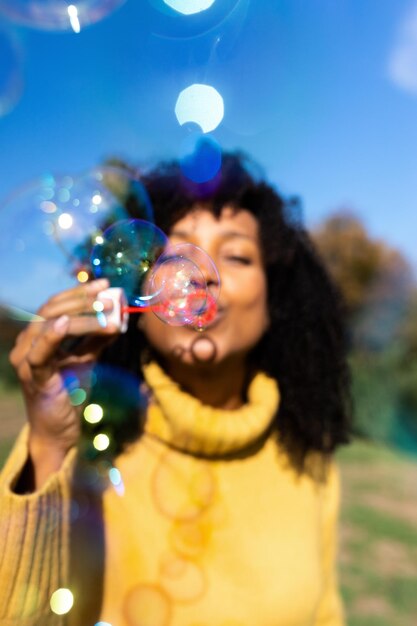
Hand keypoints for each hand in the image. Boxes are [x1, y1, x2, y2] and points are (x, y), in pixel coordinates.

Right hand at [9, 279, 118, 487]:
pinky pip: (40, 350)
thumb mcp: (86, 358)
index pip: (55, 305)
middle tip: (110, 295)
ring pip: (49, 324)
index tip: (105, 284)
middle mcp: (26, 343)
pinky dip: (52, 334)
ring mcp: (25, 358)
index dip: (79, 292)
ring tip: (107, 310)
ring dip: (81, 315)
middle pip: (51, 310)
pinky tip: (68, 323)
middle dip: (83, 300)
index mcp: (37, 336)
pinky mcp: (31, 375)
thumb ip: (97, 337)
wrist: (61, 430)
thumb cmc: (71, 392)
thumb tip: (118, 315)